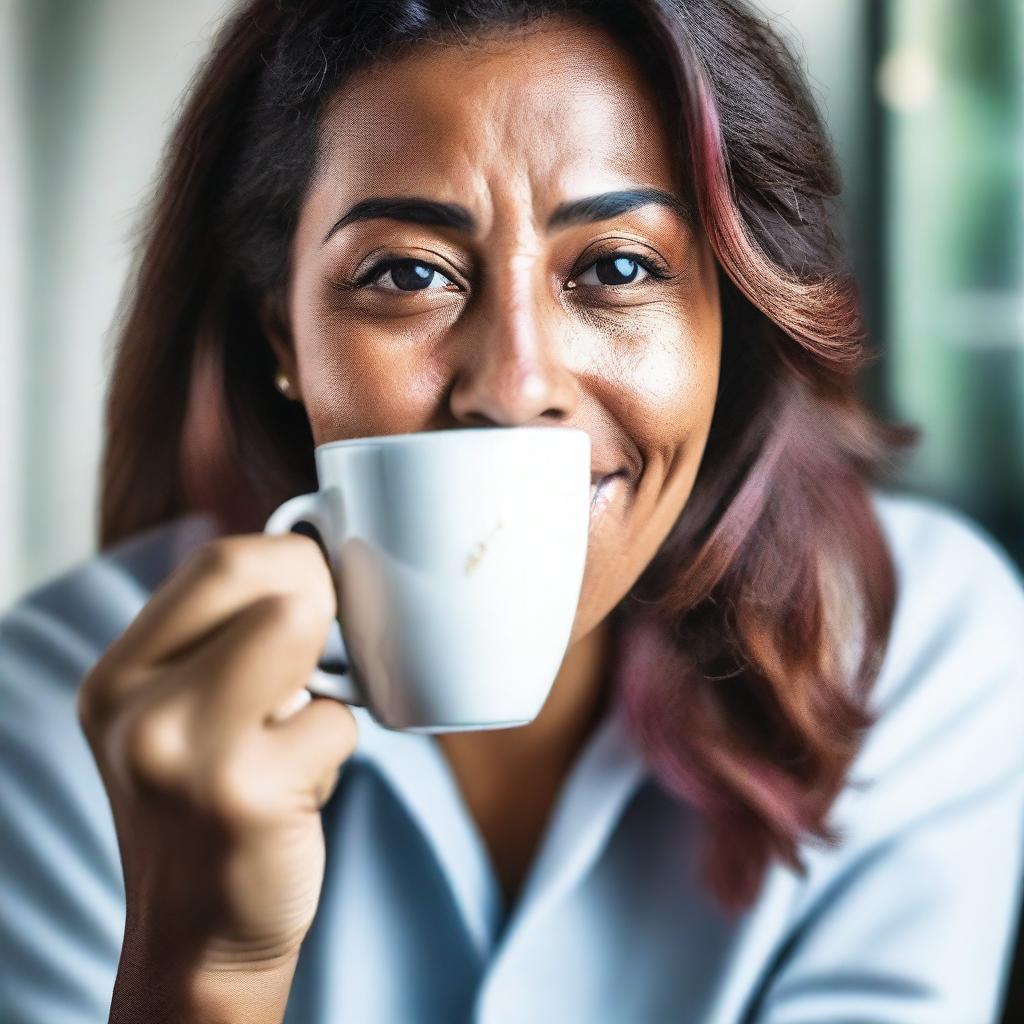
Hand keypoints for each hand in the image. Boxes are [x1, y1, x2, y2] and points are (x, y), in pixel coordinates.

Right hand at [77, 533, 356, 982]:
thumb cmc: (206, 809)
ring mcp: (188, 751)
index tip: (314, 594)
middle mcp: (139, 707)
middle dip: (316, 599)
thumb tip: (302, 555)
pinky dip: (334, 748)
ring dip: (322, 686)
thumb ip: (221, 636)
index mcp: (121, 675)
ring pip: (304, 638)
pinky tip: (297, 788)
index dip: (290, 560)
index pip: (218, 561)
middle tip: (319, 652)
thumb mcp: (178, 712)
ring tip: (291, 732)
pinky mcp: (247, 795)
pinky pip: (335, 723)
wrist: (199, 937)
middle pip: (260, 580)